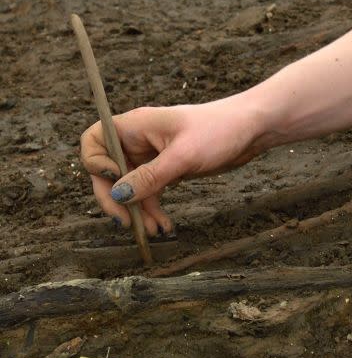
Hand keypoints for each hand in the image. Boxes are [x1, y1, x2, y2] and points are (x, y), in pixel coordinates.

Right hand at [80, 97, 266, 234]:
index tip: (115, 182)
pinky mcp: (167, 169)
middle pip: (108, 171)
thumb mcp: (183, 156)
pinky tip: (164, 226)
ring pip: (130, 186)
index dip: (96, 164)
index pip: (94, 142)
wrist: (251, 128)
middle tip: (126, 223)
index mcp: (134, 126)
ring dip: (137, 210)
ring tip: (152, 231)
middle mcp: (138, 139)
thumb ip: (150, 177)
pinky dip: (153, 208)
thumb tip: (118, 196)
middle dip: (115, 198)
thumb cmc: (218, 131)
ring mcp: (152, 155)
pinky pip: (150, 191)